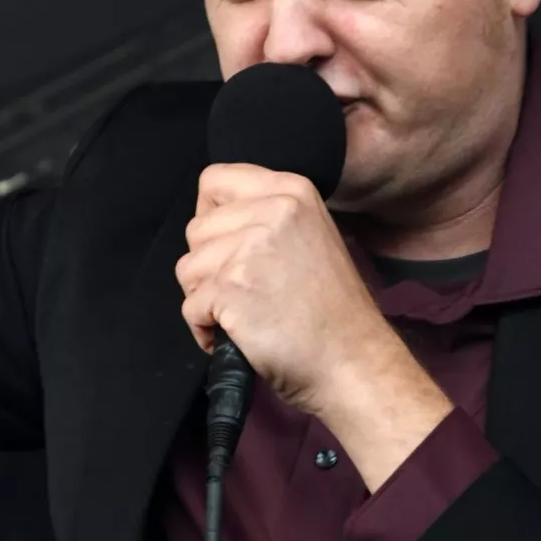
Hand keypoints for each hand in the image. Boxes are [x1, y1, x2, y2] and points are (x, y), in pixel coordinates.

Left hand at [175, 164, 449, 487]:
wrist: (352, 361)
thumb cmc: (331, 310)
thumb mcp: (310, 234)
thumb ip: (265, 216)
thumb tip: (214, 217)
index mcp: (291, 191)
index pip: (214, 179)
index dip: (211, 216)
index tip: (230, 245)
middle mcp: (272, 210)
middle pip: (195, 228)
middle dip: (208, 266)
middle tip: (246, 291)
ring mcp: (250, 248)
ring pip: (187, 268)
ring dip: (205, 298)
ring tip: (246, 314)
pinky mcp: (232, 288)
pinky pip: (191, 307)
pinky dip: (205, 329)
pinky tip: (240, 335)